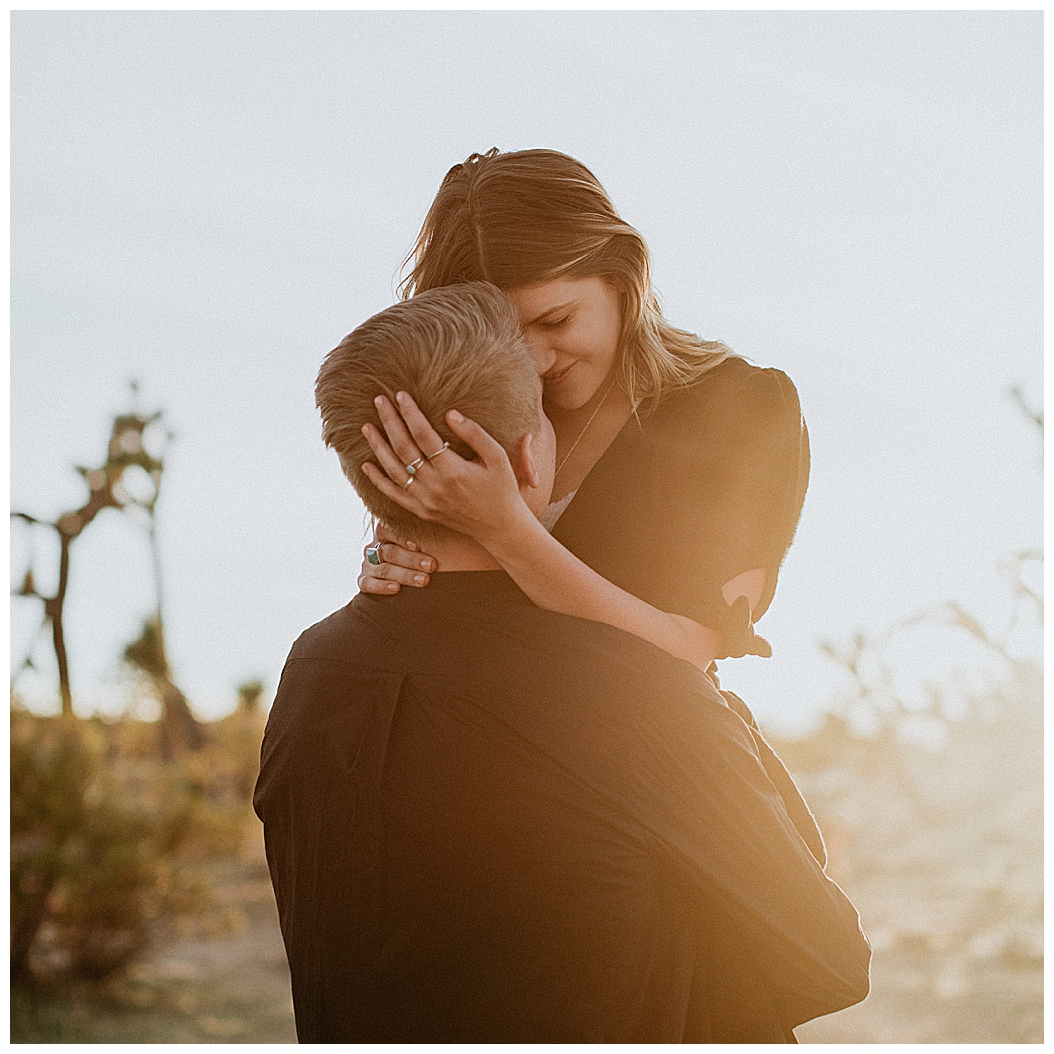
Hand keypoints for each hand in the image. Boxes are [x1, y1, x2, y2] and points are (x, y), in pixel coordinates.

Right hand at [358, 523, 436, 593]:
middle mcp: (375, 547)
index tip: (419, 546)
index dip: (402, 537)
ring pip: (384, 568)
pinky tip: (396, 588)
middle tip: (432, 566)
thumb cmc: (423, 559)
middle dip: (412, 560)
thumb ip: (431, 537)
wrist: (408, 584)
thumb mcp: (424, 545)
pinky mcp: (363, 581)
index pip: (388, 529)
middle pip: (391, 551)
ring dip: (405, 575)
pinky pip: (368, 583)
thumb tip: (454, 530)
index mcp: (386, 532)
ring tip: (424, 580)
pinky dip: (381, 586)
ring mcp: (368, 564)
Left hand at [360, 392, 536, 546]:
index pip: (423, 434)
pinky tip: (366, 465)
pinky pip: (394, 495)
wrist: (500, 527)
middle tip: (379, 400)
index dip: (410, 413)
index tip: (401, 395)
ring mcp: (425, 501)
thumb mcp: (497, 457)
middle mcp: (435, 486)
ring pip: (393, 470)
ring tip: (366, 427)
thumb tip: (450, 414)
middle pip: (403, 448)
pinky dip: (378, 480)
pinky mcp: (422, 512)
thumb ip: (474, 434)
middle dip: (389, 422)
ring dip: (378, 447)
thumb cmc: (502, 488)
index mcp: (453, 470)